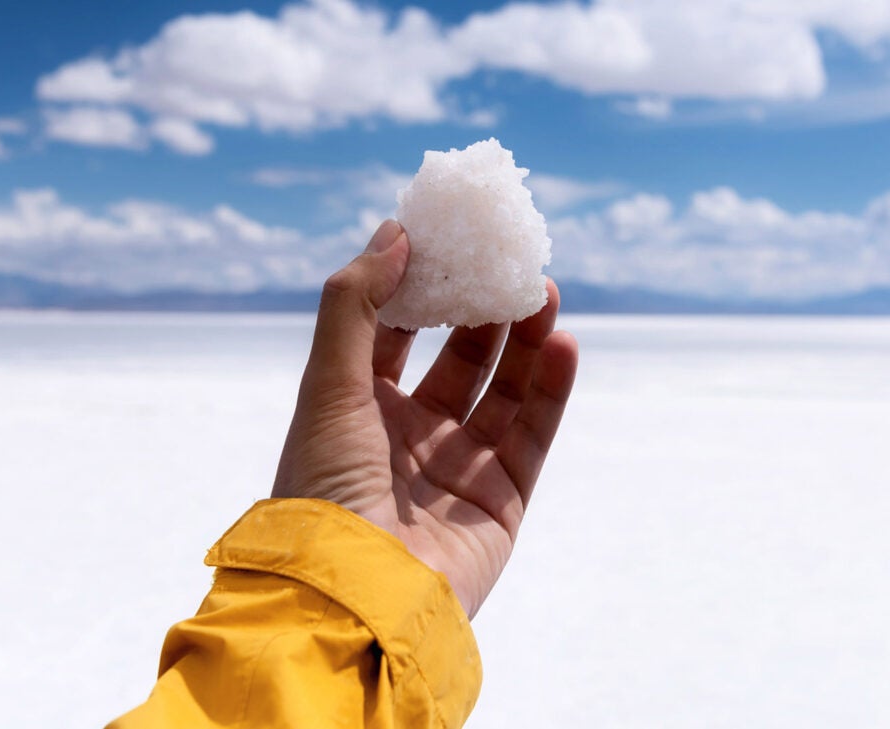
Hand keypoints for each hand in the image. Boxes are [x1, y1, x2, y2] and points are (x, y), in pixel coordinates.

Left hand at [272, 220, 577, 617]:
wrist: (355, 598)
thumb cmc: (326, 491)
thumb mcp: (327, 387)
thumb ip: (355, 306)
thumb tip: (394, 232)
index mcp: (357, 412)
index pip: (394, 334)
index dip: (421, 287)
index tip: (450, 240)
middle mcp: (408, 438)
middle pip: (459, 359)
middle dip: (485, 310)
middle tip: (511, 265)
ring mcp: (457, 471)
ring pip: (503, 393)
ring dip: (526, 342)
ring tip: (545, 293)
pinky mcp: (500, 505)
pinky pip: (532, 436)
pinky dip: (551, 390)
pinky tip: (563, 344)